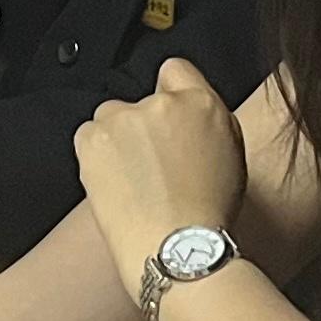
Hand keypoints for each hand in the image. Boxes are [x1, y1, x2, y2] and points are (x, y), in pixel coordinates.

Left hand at [77, 59, 246, 281]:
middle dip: (143, 125)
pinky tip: (115, 184)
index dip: (170, 94)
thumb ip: (207, 118)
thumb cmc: (208, 214)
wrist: (176, 251)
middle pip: (140, 100)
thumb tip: (185, 104)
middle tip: (153, 166)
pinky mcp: (93, 139)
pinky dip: (96, 155)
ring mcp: (123, 119)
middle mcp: (161, 103)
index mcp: (201, 103)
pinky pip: (89, 136)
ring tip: (134, 180)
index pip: (174, 70)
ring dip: (118, 139)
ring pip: (111, 118)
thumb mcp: (231, 154)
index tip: (166, 120)